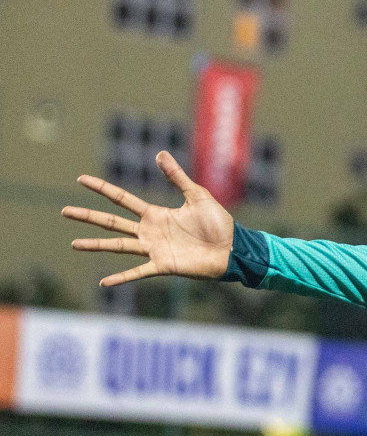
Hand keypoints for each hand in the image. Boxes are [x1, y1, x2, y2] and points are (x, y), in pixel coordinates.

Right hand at [64, 151, 233, 286]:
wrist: (234, 248)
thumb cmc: (219, 223)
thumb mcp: (197, 195)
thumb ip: (177, 176)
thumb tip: (159, 153)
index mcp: (156, 214)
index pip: (122, 199)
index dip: (102, 189)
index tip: (81, 179)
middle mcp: (149, 231)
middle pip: (111, 222)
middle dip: (88, 216)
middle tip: (64, 211)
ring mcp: (154, 249)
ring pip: (117, 246)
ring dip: (95, 245)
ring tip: (74, 244)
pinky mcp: (163, 265)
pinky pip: (138, 271)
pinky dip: (121, 277)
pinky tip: (103, 282)